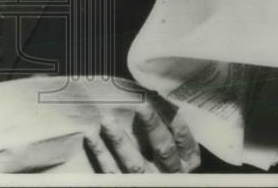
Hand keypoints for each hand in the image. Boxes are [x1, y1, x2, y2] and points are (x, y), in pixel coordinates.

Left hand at [83, 96, 199, 172]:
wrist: (154, 183)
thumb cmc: (166, 163)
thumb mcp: (177, 151)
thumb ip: (170, 131)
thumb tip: (155, 98)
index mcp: (186, 161)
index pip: (182, 138)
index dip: (174, 118)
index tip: (161, 98)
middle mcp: (170, 173)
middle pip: (163, 149)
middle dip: (152, 126)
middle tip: (140, 106)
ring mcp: (148, 181)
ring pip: (135, 164)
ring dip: (120, 141)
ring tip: (107, 121)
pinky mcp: (126, 185)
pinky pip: (112, 171)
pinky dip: (100, 153)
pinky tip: (91, 135)